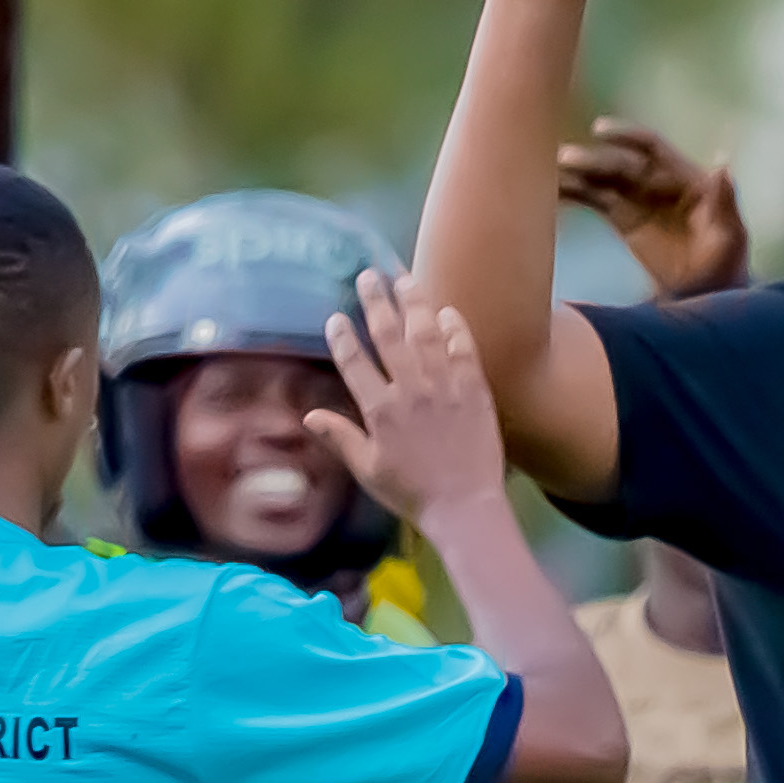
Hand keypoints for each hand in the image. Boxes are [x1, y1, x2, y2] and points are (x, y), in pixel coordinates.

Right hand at [307, 265, 512, 528]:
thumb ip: (340, 438)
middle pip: (389, 336)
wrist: (465, 507)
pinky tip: (446, 311)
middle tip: (369, 275)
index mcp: (380, 411)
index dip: (343, 337)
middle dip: (376, 302)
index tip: (336, 316)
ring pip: (426, 334)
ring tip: (404, 279)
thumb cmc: (412, 493)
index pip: (355, 362)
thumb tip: (309, 416)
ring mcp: (444, 387)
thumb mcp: (368, 470)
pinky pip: (464, 350)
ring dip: (414, 303)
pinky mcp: (475, 390)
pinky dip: (454, 328)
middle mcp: (410, 391)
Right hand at [551, 120, 752, 302]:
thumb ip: (725, 202)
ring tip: (545, 173)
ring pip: (602, 179)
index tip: (600, 131)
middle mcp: (659, 182)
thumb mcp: (731, 236)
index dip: (627, 136)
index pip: (652, 148)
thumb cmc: (726, 265)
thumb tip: (723, 164)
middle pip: (620, 164)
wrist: (709, 296)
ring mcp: (638, 199)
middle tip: (564, 159)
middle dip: (593, 160)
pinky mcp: (622, 219)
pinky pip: (594, 199)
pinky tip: (549, 192)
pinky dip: (573, 193)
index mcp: (686, 178)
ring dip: (576, 173)